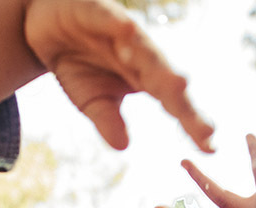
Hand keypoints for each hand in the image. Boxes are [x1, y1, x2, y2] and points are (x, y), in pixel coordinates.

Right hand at [23, 0, 214, 151]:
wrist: (46, 26)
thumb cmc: (77, 63)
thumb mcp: (90, 101)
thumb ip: (108, 120)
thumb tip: (123, 146)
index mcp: (143, 78)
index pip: (173, 103)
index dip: (191, 123)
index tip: (209, 146)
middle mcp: (140, 54)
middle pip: (166, 79)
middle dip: (185, 103)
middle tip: (205, 128)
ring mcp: (121, 31)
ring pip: (145, 50)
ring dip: (161, 67)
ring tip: (180, 86)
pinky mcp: (97, 11)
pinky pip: (109, 18)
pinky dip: (118, 26)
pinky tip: (128, 32)